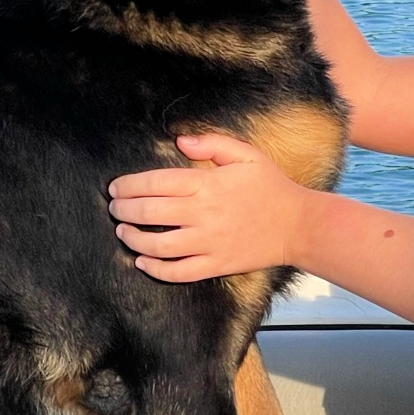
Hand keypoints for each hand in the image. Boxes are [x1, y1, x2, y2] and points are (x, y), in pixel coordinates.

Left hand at [108, 132, 308, 281]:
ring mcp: (208, 243)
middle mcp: (203, 214)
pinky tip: (142, 262)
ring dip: (133, 238)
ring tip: (123, 231)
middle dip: (123, 210)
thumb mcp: (246, 155)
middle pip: (149, 213)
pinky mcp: (215, 265)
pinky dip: (155, 269)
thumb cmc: (270, 187)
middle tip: (114, 208)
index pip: (155, 183)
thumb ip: (212, 143)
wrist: (298, 225)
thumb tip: (180, 142)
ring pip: (157, 245)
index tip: (116, 188)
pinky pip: (178, 272)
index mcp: (207, 184)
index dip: (129, 185)